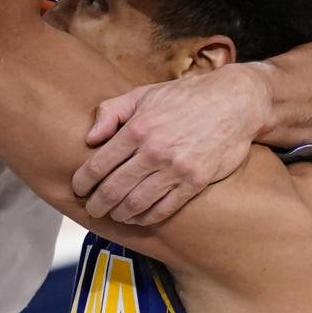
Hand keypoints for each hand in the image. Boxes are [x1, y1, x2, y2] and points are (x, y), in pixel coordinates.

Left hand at [71, 68, 267, 223]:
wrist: (233, 102)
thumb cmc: (184, 98)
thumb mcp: (143, 94)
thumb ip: (111, 112)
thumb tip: (90, 138)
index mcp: (137, 128)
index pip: (99, 165)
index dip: (83, 182)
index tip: (78, 188)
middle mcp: (154, 151)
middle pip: (113, 189)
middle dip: (97, 204)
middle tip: (91, 209)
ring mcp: (176, 169)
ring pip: (136, 203)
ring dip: (119, 214)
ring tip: (112, 215)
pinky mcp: (195, 182)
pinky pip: (164, 208)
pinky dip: (145, 218)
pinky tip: (137, 217)